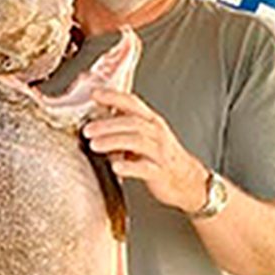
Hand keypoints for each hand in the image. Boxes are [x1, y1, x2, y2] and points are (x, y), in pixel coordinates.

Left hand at [84, 88, 208, 213]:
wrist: (186, 179)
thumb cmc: (160, 155)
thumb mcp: (144, 135)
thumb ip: (123, 124)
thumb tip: (93, 115)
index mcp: (151, 121)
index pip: (132, 103)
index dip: (113, 97)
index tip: (94, 94)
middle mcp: (156, 133)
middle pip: (132, 123)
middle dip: (107, 124)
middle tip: (87, 129)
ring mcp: (159, 153)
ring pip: (137, 142)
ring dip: (114, 141)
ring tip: (95, 145)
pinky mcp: (159, 172)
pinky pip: (144, 168)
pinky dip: (129, 167)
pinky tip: (116, 167)